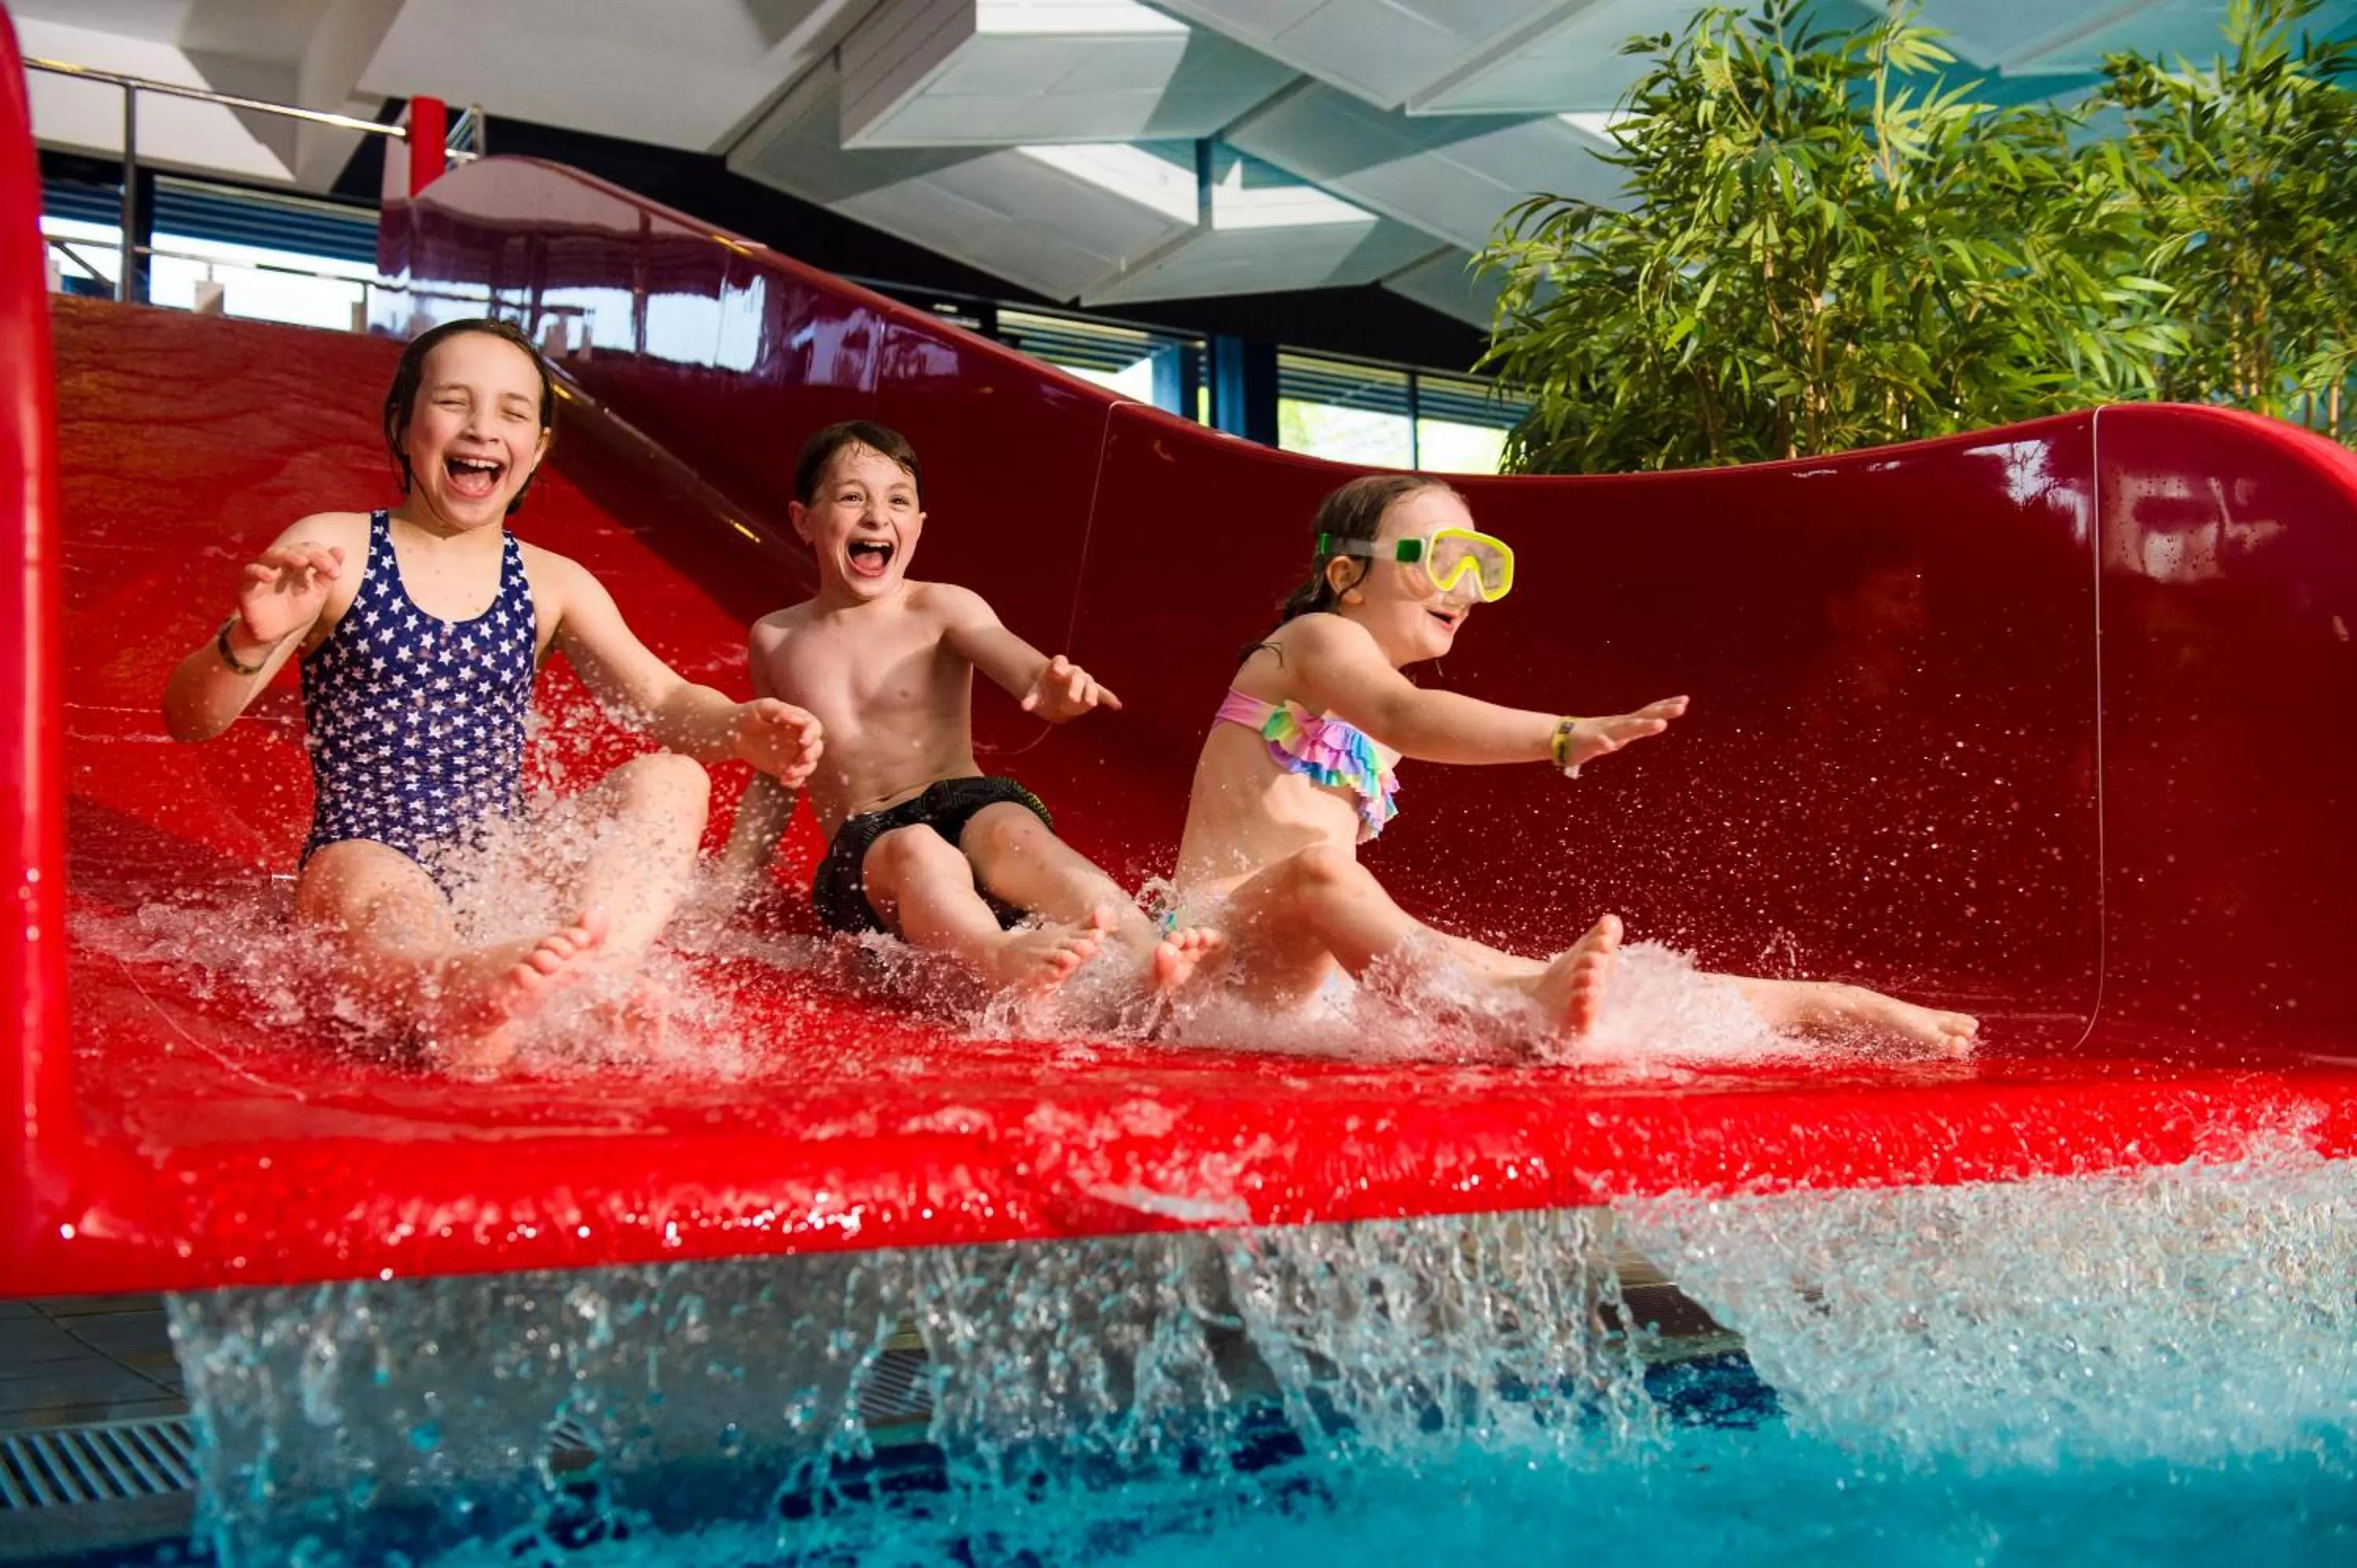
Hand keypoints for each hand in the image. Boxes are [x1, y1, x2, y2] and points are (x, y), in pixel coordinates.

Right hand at [236, 544, 343, 647]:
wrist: (274, 633)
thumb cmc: (295, 610)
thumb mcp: (317, 594)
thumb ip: (327, 574)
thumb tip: (340, 549)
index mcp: (298, 563)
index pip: (311, 550)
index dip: (325, 558)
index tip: (337, 574)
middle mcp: (281, 563)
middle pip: (295, 549)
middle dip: (313, 555)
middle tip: (326, 567)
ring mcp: (264, 571)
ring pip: (272, 555)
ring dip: (288, 556)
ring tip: (302, 562)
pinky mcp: (248, 584)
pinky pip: (250, 572)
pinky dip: (258, 571)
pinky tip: (269, 577)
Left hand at [734, 698, 823, 785]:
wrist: (734, 732)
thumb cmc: (750, 715)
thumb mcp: (763, 707)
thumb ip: (780, 710)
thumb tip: (794, 717)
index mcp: (800, 722)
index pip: (814, 728)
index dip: (812, 735)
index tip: (802, 740)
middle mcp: (801, 740)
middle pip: (816, 749)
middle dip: (811, 755)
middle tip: (802, 758)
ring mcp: (794, 756)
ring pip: (808, 766)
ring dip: (802, 771)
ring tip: (787, 773)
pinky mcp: (785, 769)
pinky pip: (796, 780)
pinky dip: (793, 782)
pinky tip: (783, 780)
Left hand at [1021, 654, 1120, 720]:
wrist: (1054, 693)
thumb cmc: (1044, 690)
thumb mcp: (1035, 694)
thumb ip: (1031, 699)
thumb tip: (1025, 706)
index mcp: (1058, 667)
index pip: (1060, 662)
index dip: (1059, 665)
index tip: (1057, 671)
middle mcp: (1073, 672)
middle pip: (1076, 675)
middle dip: (1075, 686)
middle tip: (1072, 698)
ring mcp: (1084, 681)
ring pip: (1089, 683)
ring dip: (1090, 693)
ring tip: (1091, 703)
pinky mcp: (1092, 692)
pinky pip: (1102, 693)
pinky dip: (1110, 699)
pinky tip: (1117, 706)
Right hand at [1559, 696, 1687, 773]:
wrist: (1561, 738)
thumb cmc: (1593, 737)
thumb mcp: (1620, 733)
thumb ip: (1638, 728)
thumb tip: (1660, 721)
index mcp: (1625, 724)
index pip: (1649, 712)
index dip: (1666, 706)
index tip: (1685, 700)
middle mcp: (1618, 725)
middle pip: (1643, 717)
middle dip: (1662, 712)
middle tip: (1682, 708)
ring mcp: (1604, 732)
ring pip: (1626, 728)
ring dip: (1644, 726)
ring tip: (1661, 724)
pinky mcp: (1589, 742)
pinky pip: (1597, 743)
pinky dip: (1604, 743)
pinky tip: (1610, 746)